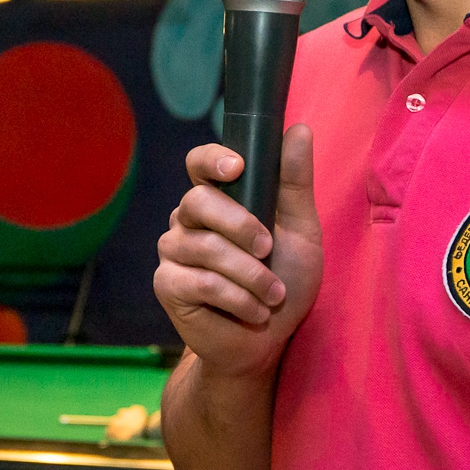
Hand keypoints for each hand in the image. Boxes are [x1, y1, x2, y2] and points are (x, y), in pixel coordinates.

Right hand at [153, 124, 322, 378]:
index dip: (212, 160)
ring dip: (250, 274)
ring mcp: (174, 252)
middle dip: (240, 225)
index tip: (237, 168)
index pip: (199, 164)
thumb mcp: (301, 230)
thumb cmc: (285, 280)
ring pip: (205, 248)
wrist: (267, 341)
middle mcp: (188, 220)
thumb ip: (296, 183)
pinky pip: (200, 282)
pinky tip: (255, 312)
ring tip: (273, 294)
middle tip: (268, 249)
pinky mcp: (168, 285)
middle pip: (198, 201)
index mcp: (219, 200)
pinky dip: (237, 298)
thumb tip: (299, 128)